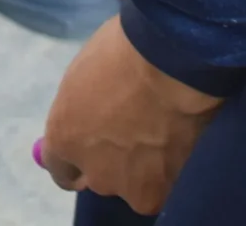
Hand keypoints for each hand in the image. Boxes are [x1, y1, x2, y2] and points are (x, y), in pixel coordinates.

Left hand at [36, 16, 223, 214]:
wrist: (172, 65)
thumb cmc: (125, 50)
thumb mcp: (86, 73)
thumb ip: (84, 106)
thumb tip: (90, 113)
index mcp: (63, 139)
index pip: (60, 167)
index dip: (78, 157)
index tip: (93, 147)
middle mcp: (93, 173)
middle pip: (101, 176)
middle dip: (115, 160)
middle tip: (138, 131)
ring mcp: (131, 188)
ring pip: (136, 185)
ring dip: (147, 169)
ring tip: (167, 134)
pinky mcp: (166, 194)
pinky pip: (166, 187)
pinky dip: (174, 171)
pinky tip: (185, 144)